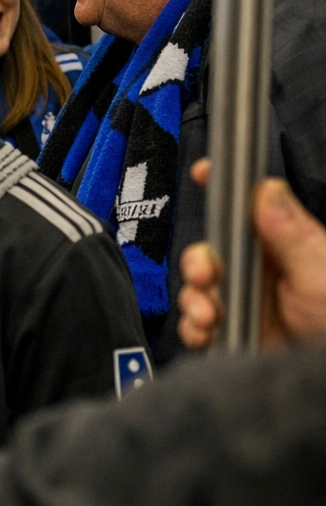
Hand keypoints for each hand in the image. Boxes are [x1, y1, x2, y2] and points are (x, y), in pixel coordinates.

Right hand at [178, 158, 325, 348]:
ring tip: (209, 317)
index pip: (247, 208)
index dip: (222, 187)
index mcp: (283, 248)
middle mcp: (260, 272)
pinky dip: (193, 329)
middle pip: (210, 251)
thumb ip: (291, 235)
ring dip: (194, 300)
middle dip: (198, 262)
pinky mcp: (234, 333)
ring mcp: (245, 303)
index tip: (203, 172)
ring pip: (198, 289)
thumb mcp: (321, 276)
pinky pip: (196, 325)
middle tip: (205, 276)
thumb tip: (266, 189)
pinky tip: (206, 333)